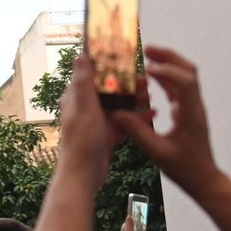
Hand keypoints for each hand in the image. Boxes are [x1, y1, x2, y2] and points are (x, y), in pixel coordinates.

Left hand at [58, 55, 144, 187]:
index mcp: (76, 98)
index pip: (91, 74)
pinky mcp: (107, 135)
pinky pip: (125, 122)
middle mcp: (85, 108)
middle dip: (127, 83)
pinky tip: (154, 114)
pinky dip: (138, 118)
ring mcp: (97, 122)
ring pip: (119, 105)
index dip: (107, 65)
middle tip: (146, 78)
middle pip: (108, 89)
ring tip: (152, 93)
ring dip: (135, 99)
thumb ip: (83, 81)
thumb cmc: (81, 140)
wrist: (83, 175)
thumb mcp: (84, 106)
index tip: (125, 57)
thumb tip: (80, 55)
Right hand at [112, 45, 220, 197]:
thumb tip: (117, 114)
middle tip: (148, 50)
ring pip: (185, 77)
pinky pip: (180, 89)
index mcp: (191, 114)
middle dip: (169, 57)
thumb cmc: (184, 169)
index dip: (167, 71)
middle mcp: (195, 106)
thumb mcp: (157, 152)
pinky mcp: (190, 112)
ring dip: (168, 65)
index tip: (147, 68)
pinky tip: (152, 80)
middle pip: (188, 71)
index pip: (185, 82)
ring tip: (148, 59)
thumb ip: (137, 131)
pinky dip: (167, 79)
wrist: (203, 179)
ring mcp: (194, 108)